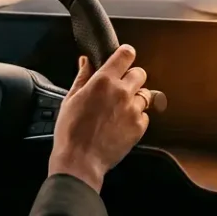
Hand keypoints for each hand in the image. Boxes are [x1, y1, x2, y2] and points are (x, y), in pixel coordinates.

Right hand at [48, 45, 149, 192]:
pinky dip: (136, 117)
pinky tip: (122, 123)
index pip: (126, 54)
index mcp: (103, 81)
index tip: (123, 59)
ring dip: (135, 97)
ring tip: (120, 108)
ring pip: (145, 94)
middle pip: (140, 73)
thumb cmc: (70, 131)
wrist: (80, 161)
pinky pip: (145, 115)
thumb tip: (86, 61)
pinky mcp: (139, 127)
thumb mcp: (70, 99)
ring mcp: (133, 110)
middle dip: (131, 77)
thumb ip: (82, 76)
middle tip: (120, 87)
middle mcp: (122, 92)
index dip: (125, 54)